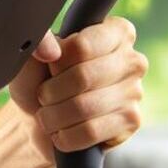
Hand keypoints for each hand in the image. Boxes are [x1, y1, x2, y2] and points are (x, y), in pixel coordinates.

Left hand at [8, 16, 147, 162]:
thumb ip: (39, 40)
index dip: (55, 62)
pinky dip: (65, 135)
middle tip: (43, 94)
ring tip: (48, 113)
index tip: (49, 67)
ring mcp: (135, 92)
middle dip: (50, 92)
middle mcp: (132, 60)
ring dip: (53, 115)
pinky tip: (62, 130)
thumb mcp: (32, 54)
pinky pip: (90, 131)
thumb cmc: (38, 78)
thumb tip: (52, 50)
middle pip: (84, 77)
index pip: (82, 46)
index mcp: (114, 32)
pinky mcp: (131, 122)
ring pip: (85, 107)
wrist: (36, 116)